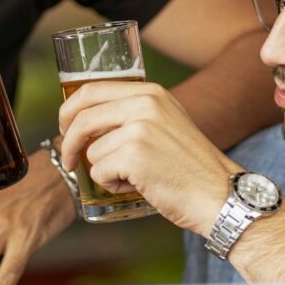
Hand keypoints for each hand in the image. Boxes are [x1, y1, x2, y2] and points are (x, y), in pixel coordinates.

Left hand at [58, 82, 240, 236]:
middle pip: (82, 116)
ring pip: (91, 150)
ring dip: (104, 170)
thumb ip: (133, 114)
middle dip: (68, 140)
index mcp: (150, 92)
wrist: (219, 194)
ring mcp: (139, 128)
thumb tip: (85, 121)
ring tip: (135, 177)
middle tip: (69, 159)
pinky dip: (113, 185)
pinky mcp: (134, 155)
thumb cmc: (189, 166)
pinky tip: (138, 186)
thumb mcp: (166, 123)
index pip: (91, 90)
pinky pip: (100, 172)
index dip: (69, 110)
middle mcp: (144, 104)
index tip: (65, 127)